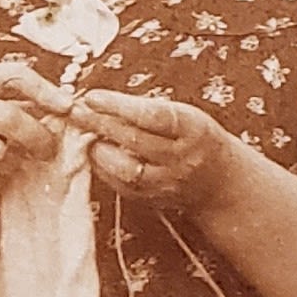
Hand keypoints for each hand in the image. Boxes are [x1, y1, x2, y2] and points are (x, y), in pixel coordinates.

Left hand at [70, 89, 234, 210]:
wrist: (220, 181)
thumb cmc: (195, 137)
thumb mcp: (184, 114)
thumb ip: (148, 109)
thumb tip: (101, 102)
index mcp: (192, 128)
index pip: (151, 115)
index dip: (118, 106)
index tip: (92, 96)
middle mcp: (182, 158)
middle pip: (135, 141)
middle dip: (100, 124)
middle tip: (76, 111)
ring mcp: (168, 182)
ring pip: (126, 169)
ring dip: (99, 150)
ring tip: (83, 134)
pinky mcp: (154, 200)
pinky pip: (122, 186)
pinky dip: (104, 169)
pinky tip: (93, 154)